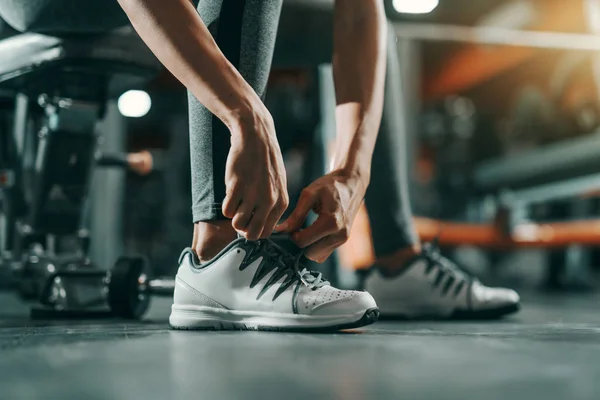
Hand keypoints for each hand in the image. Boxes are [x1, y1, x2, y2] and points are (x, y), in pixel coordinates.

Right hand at [222, 110, 288, 239]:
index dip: (254, 230)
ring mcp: (253, 195)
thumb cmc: (265, 161)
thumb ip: (272, 205)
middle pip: (253, 234)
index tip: (249, 221)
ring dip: (233, 217)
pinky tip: (230, 194)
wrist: (256, 137)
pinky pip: (227, 211)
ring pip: (238, 225)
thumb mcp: (277, 184)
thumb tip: (260, 225)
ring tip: (235, 203)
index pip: (266, 233)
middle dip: (243, 230)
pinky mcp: (237, 186)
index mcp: (281, 202)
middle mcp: (269, 201)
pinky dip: (225, 206)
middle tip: (239, 216)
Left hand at [276, 170, 365, 261]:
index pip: (303, 242)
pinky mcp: (343, 241)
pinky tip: (315, 232)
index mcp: (331, 222)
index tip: (293, 224)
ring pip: (318, 256)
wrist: (352, 183)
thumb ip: (296, 215)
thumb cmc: (330, 186)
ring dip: (309, 245)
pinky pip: (325, 252)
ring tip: (307, 228)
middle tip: (299, 228)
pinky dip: (317, 245)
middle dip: (301, 242)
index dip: (293, 235)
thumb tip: (280, 230)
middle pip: (310, 253)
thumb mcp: (310, 195)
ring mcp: (343, 240)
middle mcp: (339, 235)